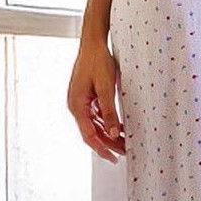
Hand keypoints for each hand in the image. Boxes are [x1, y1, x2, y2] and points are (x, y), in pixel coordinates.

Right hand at [66, 38, 126, 162]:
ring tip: (124, 143)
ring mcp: (80, 102)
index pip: (89, 135)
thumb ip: (109, 111)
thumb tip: (113, 132)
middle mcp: (76, 106)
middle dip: (108, 143)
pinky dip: (107, 123)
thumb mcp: (106, 87)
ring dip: (108, 134)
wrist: (93, 43)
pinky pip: (96, 115)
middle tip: (123, 153)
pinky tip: (119, 127)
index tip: (114, 157)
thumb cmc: (98, 61)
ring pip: (94, 125)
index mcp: (77, 106)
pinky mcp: (86, 97)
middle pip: (92, 132)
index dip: (102, 148)